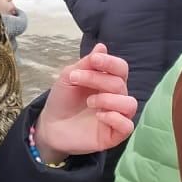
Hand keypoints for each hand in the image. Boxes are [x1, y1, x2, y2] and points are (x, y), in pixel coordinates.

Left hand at [32, 43, 137, 162]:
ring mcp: (116, 116)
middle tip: (75, 80)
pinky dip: (116, 119)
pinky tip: (100, 116)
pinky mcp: (113, 135)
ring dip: (109, 100)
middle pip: (120, 84)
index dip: (110, 63)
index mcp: (108, 81)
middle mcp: (116, 97)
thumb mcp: (70, 77)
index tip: (94, 61)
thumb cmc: (62, 99)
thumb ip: (86, 64)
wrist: (50, 125)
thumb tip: (102, 46)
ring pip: (130, 104)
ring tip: (90, 103)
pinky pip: (127, 126)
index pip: (121, 68)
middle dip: (97, 80)